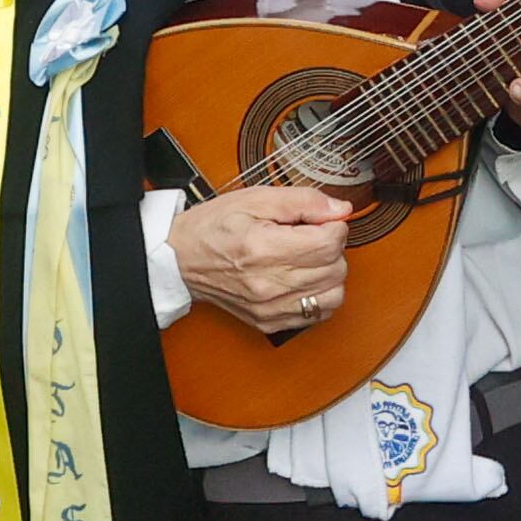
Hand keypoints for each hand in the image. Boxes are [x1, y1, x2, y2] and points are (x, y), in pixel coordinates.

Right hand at [172, 180, 354, 332]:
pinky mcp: (270, 322)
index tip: (321, 221)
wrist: (180, 259)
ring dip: (330, 274)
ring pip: (334, 295)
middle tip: (311, 236)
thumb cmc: (213, 228)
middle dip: (332, 248)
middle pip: (336, 269)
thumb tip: (340, 210)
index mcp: (263, 248)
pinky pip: (318, 314)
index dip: (333, 226)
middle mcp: (268, 284)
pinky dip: (320, 295)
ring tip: (309, 259)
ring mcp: (269, 308)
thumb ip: (303, 201)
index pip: (330, 243)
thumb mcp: (255, 198)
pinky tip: (304, 279)